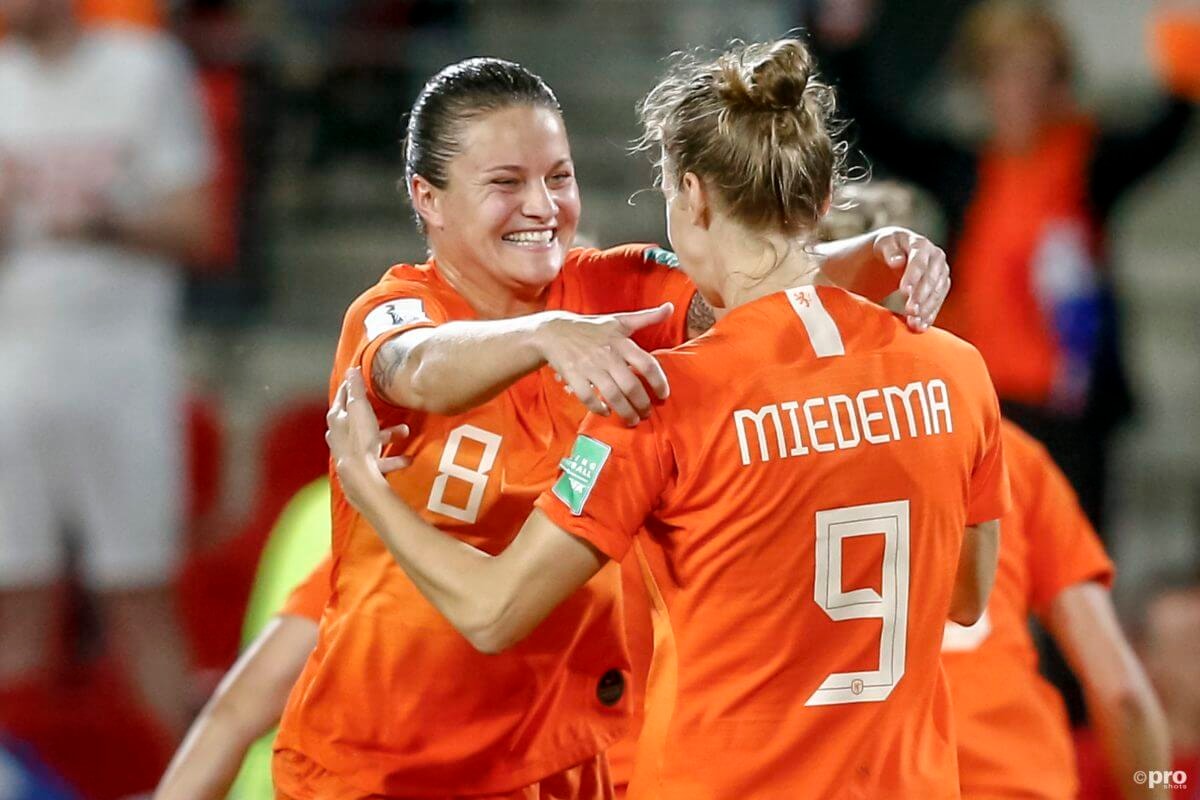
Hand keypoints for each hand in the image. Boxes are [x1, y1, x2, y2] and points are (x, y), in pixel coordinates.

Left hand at [327, 368, 410, 509]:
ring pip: (370, 439)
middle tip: (387, 409)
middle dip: (375, 414)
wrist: (359, 476)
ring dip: (388, 436)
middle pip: (357, 419)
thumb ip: (356, 389)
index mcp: (337, 418)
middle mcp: (339, 435)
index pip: (343, 397)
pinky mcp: (359, 467)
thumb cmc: (359, 440)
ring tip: (405, 432)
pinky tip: (407, 459)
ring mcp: (349, 452)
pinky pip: (378, 459)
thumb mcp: (360, 408)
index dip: (352, 387)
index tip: (360, 379)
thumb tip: (351, 369)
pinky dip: (392, 458)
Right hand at [533, 303, 672, 425]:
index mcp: (621, 341)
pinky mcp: (572, 375)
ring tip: (632, 420)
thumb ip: (646, 317)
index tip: (664, 395)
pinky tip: (606, 412)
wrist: (554, 331)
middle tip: (647, 413)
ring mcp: (589, 366)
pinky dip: (598, 408)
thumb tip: (670, 307)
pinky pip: (588, 397)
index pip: (647, 364)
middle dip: (642, 404)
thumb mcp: (620, 321)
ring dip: (625, 411)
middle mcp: (607, 354)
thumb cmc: (592, 328)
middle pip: (631, 385)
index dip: (659, 382)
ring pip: (612, 395)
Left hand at [872, 227, 950, 330]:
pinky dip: (929, 316)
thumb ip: (888, 250)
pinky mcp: (941, 288)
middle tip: (910, 310)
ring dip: (926, 309)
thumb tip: (896, 262)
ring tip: (913, 322)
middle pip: (931, 278)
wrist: (896, 255)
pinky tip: (920, 327)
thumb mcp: (883, 244)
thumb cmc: (887, 248)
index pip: (919, 260)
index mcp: (920, 244)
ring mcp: (940, 273)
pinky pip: (937, 303)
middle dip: (921, 296)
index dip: (913, 276)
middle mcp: (935, 257)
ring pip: (937, 292)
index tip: (904, 290)